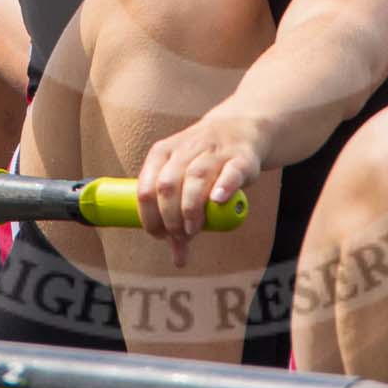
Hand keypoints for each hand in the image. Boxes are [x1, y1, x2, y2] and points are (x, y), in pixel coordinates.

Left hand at [136, 108, 265, 265]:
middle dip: (170, 216)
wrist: (242, 128)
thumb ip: (179, 216)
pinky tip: (217, 200)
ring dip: (191, 207)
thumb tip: (179, 259)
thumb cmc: (205, 163)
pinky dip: (224, 186)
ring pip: (196, 177)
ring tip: (193, 229)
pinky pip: (230, 171)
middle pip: (168, 184)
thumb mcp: (184, 180)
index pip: (146, 188)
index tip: (159, 235)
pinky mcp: (240, 158)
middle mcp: (185, 149)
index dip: (149, 216)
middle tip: (180, 236)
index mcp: (163, 153)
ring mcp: (213, 152)